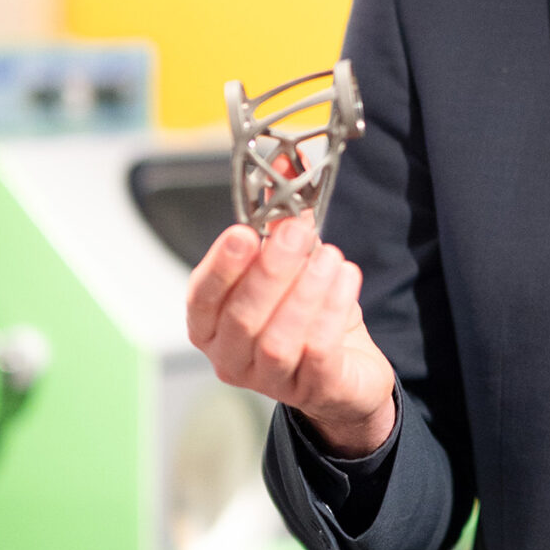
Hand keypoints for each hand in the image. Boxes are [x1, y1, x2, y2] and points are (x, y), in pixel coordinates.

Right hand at [187, 216, 397, 457]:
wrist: (347, 365)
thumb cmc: (305, 312)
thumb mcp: (290, 261)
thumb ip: (281, 214)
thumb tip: (288, 159)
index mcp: (211, 325)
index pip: (202, 298)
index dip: (221, 267)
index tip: (244, 233)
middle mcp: (231, 357)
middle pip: (241, 319)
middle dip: (271, 271)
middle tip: (297, 232)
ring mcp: (270, 381)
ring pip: (278, 340)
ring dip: (305, 291)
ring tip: (329, 256)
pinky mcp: (313, 390)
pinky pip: (318, 352)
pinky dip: (332, 311)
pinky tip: (346, 279)